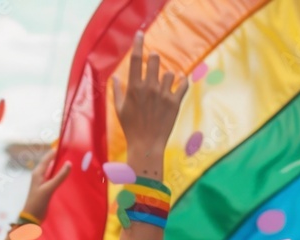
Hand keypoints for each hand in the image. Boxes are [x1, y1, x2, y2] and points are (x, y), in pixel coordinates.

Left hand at [21, 150, 70, 220]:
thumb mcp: (49, 188)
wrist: (32, 217)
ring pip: (52, 171)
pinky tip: (66, 176)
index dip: (55, 152)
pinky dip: (60, 175)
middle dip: (59, 158)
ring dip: (60, 167)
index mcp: (38, 172)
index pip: (47, 158)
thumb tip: (69, 163)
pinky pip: (54, 178)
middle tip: (71, 154)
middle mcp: (39, 175)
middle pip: (50, 163)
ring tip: (71, 163)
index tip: (66, 147)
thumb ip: (59, 177)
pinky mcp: (46, 188)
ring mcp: (43, 182)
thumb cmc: (38, 202)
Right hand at [112, 33, 188, 155]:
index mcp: (134, 88)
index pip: (135, 60)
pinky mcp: (175, 103)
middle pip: (155, 60)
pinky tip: (181, 80)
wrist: (146, 145)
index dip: (137, 44)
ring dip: (167, 76)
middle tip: (153, 64)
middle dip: (154, 59)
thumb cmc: (130, 128)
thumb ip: (118, 91)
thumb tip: (115, 77)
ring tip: (164, 85)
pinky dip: (183, 81)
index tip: (140, 34)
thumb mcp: (119, 109)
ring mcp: (164, 95)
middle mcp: (149, 88)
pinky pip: (183, 84)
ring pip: (169, 73)